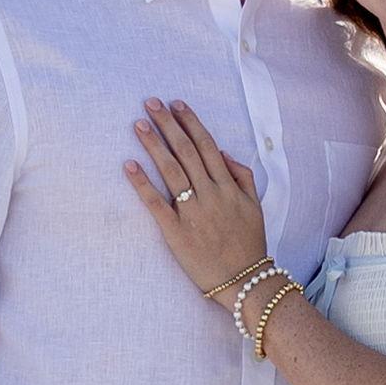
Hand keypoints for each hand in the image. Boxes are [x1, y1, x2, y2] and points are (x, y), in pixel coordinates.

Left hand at [120, 98, 273, 305]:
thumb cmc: (248, 243)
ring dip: (154, 145)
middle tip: (150, 103)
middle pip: (186, 152)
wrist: (244, 281)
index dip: (190, 122)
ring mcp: (192, 212)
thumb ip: (242, 177)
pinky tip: (129, 165)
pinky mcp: (176, 232)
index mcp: (228, 187)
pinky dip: (142, 183)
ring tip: (139, 125)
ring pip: (171, 171)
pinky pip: (156, 204)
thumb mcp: (255, 206)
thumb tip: (224, 152)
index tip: (176, 104)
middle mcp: (210, 194)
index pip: (206, 146)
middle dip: (168, 124)